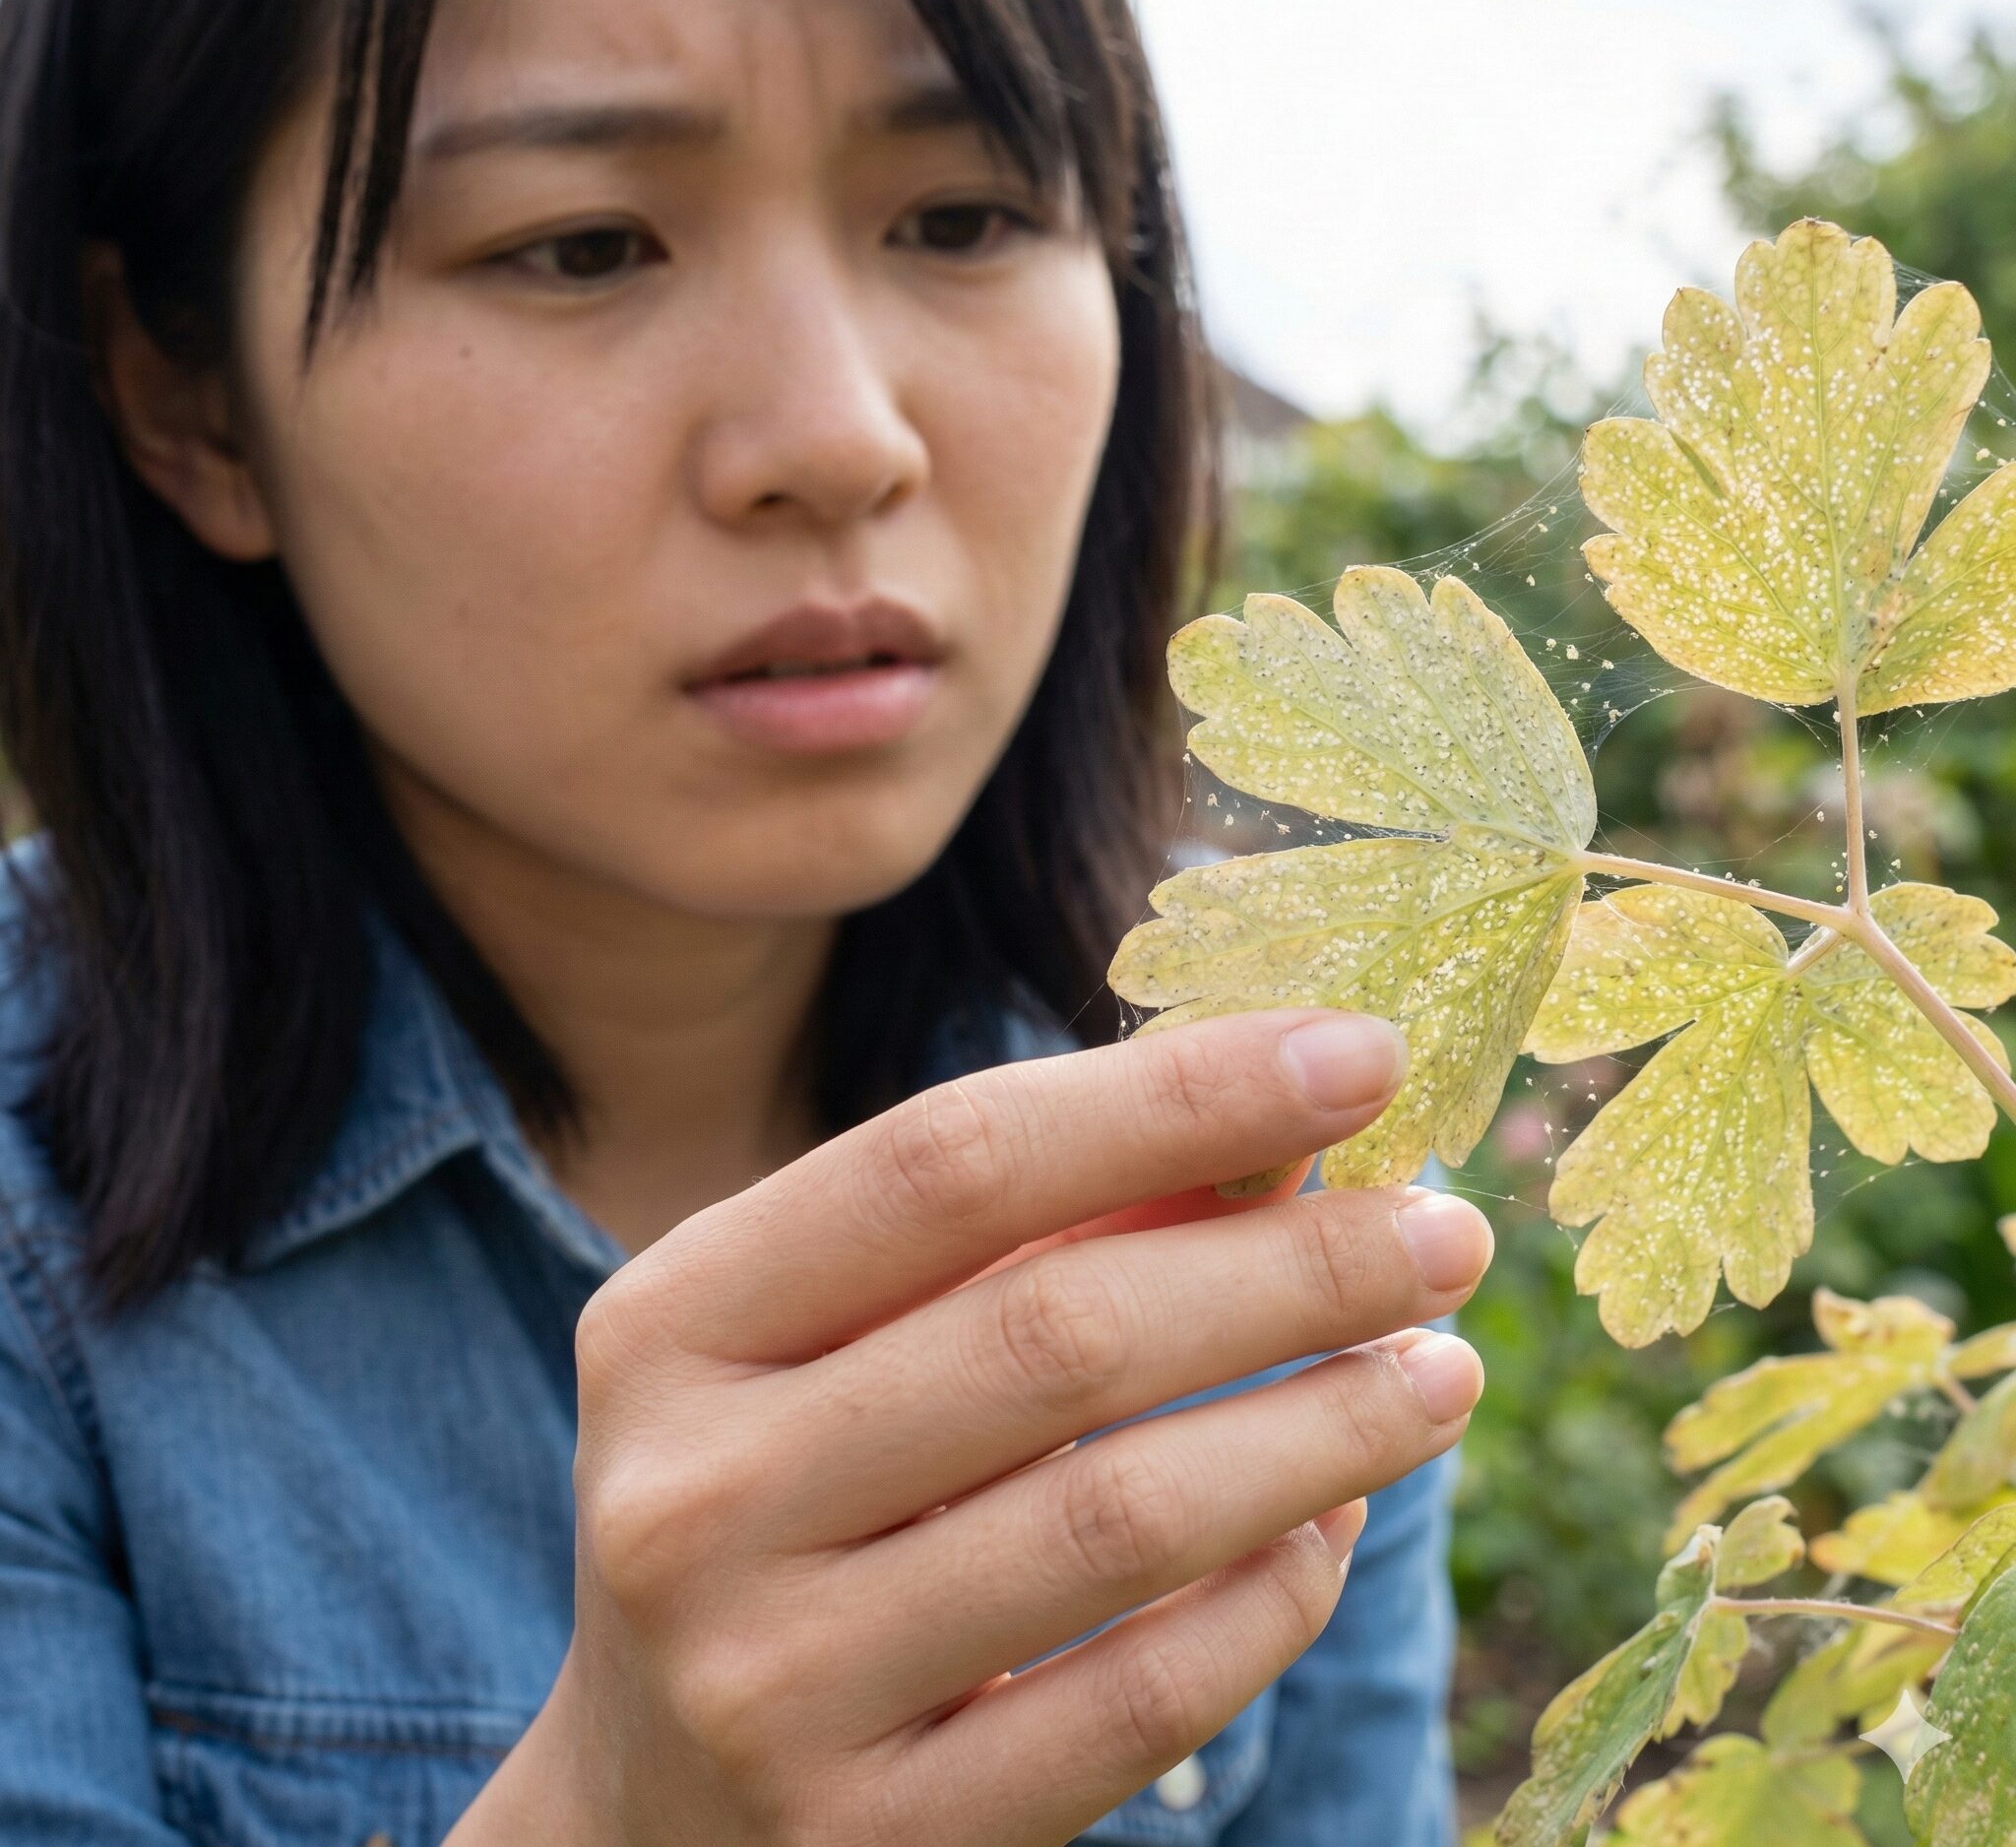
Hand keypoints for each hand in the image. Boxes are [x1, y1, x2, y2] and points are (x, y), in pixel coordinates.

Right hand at [453, 1007, 1490, 1846]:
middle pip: (1054, 1333)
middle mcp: (692, 1496)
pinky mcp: (869, 1841)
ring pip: (1117, 1519)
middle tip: (1446, 1232)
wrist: (651, 1805)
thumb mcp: (851, 1338)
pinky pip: (1137, 1706)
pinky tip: (1335, 1526)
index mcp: (674, 1320)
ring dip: (1322, 1428)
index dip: (1172, 1096)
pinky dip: (1272, 1599)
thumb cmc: (788, 1496)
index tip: (1360, 1052)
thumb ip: (1042, 1231)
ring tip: (1444, 1369)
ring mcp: (769, 1685)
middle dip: (1292, 1266)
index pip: (949, 1161)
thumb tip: (1288, 1131)